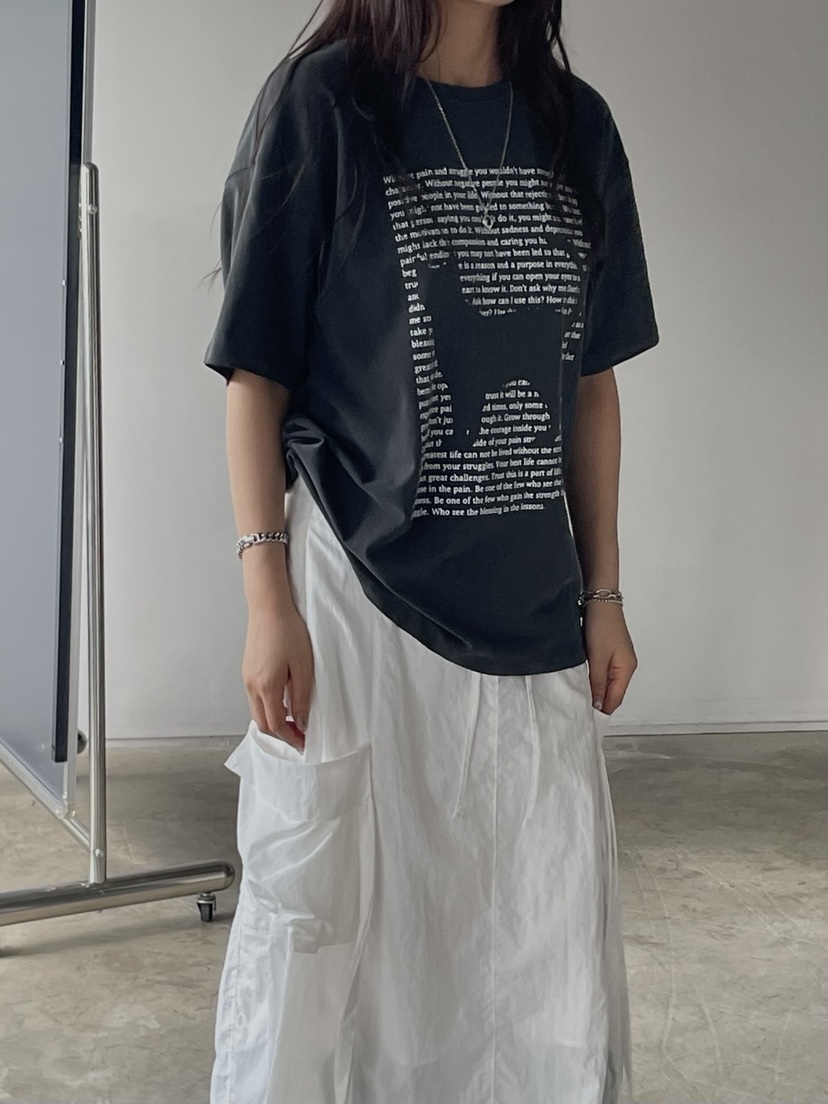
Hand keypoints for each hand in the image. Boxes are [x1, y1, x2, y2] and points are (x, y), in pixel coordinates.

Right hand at [242, 602, 314, 751]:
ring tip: (293, 721)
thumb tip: (300, 722)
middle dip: (280, 734)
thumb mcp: (303, 666)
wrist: (268, 607)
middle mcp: (251, 685)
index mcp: (266, 686)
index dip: (290, 738)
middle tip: (299, 737)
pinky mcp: (247, 670)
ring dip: (273, 721)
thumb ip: (301, 697)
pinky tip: (282, 702)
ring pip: (257, 711)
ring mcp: (246, 678)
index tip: (304, 743)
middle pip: (262, 723)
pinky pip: (255, 698)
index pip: (275, 725)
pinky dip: (268, 707)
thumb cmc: (288, 631)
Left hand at [582, 601, 636, 714]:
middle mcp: (625, 665)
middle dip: (598, 701)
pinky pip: (603, 671)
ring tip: (579, 696)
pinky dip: (594, 677)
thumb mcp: (596, 657)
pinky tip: (583, 678)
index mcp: (626, 669)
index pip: (615, 699)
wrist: (600, 599)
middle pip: (612, 692)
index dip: (602, 711)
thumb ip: (597, 682)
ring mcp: (618, 658)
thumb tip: (598, 705)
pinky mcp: (610, 651)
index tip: (587, 719)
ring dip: (595, 689)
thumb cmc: (601, 625)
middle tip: (579, 709)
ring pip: (607, 682)